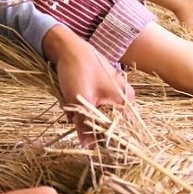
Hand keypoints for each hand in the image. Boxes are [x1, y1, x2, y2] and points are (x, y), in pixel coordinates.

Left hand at [42, 24, 133, 145]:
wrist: (67, 47)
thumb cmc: (78, 70)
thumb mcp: (79, 100)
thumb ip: (84, 125)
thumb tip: (87, 146)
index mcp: (125, 98)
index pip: (121, 127)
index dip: (105, 136)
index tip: (90, 142)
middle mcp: (123, 94)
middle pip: (107, 120)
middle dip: (89, 122)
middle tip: (74, 118)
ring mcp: (112, 88)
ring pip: (98, 111)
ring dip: (82, 112)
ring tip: (69, 103)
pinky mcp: (101, 85)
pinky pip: (93, 102)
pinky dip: (81, 103)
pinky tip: (69, 98)